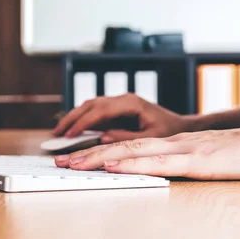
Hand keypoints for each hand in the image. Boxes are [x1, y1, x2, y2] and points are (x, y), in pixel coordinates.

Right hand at [53, 93, 196, 142]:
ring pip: (90, 106)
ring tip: (59, 133)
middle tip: (56, 134)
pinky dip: (82, 120)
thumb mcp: (152, 139)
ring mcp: (120, 103)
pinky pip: (95, 113)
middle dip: (71, 119)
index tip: (69, 135)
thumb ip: (127, 139)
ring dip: (74, 118)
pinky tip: (72, 131)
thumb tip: (102, 137)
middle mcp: (123, 99)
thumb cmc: (171, 132)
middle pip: (90, 105)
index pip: (100, 110)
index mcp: (131, 103)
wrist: (183, 127)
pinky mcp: (118, 111)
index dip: (82, 122)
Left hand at [55, 123, 239, 179]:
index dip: (98, 152)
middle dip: (87, 154)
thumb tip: (163, 172)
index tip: (74, 159)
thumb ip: (185, 163)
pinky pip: (160, 161)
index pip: (129, 147)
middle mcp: (173, 144)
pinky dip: (133, 162)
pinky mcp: (199, 161)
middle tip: (58, 160)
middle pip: (122, 147)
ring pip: (134, 152)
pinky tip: (114, 164)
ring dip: (100, 158)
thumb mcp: (210, 160)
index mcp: (174, 145)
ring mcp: (185, 150)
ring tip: (73, 163)